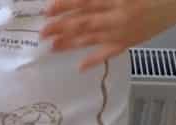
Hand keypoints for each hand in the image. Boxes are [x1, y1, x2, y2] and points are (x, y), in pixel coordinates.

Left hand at [42, 0, 175, 69]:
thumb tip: (82, 1)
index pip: (83, 2)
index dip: (64, 6)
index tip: (47, 10)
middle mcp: (118, 14)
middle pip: (83, 22)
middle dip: (61, 28)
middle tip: (42, 33)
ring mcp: (124, 30)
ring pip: (92, 38)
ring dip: (71, 44)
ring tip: (52, 48)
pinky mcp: (132, 41)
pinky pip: (111, 52)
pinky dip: (95, 59)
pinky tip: (80, 66)